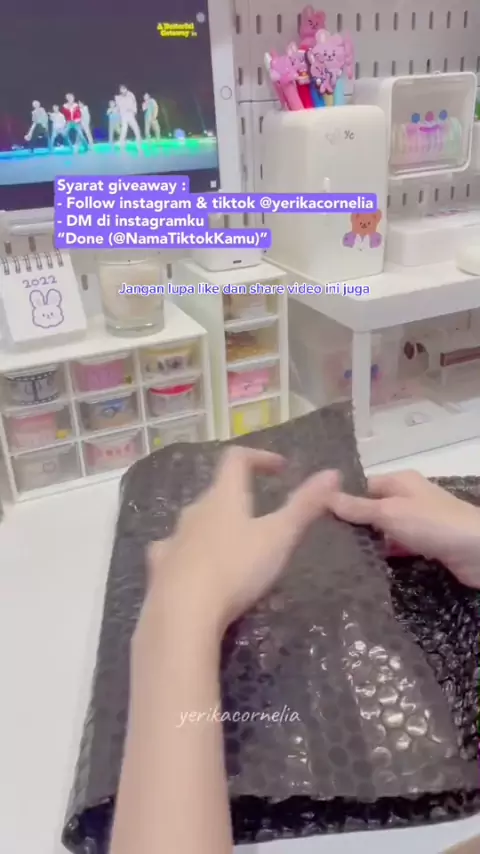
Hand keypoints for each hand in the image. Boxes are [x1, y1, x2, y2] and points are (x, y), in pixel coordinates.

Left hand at [145, 448, 338, 635]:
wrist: (182, 612)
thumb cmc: (236, 569)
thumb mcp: (279, 537)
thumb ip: (305, 506)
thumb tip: (333, 473)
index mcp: (223, 497)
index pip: (236, 459)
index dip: (259, 457)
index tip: (280, 468)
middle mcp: (194, 510)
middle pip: (216, 492)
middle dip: (238, 497)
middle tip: (260, 514)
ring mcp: (174, 538)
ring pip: (195, 522)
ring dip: (215, 525)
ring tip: (234, 545)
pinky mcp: (160, 567)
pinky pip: (174, 550)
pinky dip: (188, 553)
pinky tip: (194, 568)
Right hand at [328, 470, 479, 588]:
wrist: (477, 551)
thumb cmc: (431, 524)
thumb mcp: (388, 512)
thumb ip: (357, 507)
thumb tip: (324, 495)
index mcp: (399, 481)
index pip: (362, 486)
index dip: (341, 500)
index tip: (316, 518)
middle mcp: (408, 497)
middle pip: (372, 508)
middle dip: (352, 524)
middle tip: (323, 541)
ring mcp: (418, 522)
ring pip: (385, 530)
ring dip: (368, 541)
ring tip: (336, 556)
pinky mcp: (426, 544)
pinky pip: (399, 546)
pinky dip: (385, 554)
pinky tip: (365, 566)